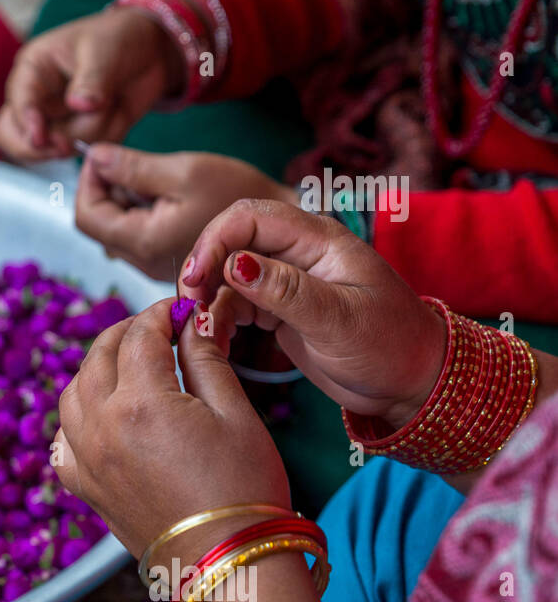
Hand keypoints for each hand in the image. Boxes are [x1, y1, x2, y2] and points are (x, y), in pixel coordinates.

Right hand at [0, 7, 183, 160]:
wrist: (150, 51)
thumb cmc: (117, 38)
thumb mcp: (104, 51)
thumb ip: (91, 80)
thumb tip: (78, 105)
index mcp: (34, 70)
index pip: (17, 103)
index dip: (26, 123)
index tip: (40, 139)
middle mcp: (39, 99)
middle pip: (15, 139)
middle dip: (39, 148)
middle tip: (65, 147)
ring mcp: (58, 121)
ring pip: (60, 147)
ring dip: (92, 131)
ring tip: (114, 102)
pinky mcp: (81, 135)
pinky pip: (88, 150)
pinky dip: (108, 135)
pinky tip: (119, 111)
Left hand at [53, 299, 290, 559]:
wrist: (228, 563)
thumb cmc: (243, 488)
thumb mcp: (235, 414)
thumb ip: (206, 360)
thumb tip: (191, 322)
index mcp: (140, 402)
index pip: (140, 335)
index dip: (163, 314)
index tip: (182, 309)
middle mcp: (100, 426)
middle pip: (99, 356)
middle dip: (127, 333)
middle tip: (156, 328)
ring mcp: (85, 458)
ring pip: (73, 392)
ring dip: (97, 368)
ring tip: (129, 363)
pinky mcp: (84, 486)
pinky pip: (63, 439)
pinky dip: (78, 416)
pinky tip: (102, 413)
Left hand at [75, 145, 297, 279]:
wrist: (281, 222)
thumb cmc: (239, 193)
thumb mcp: (184, 171)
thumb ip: (133, 168)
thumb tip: (94, 157)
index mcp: (142, 241)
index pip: (86, 216)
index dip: (87, 182)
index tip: (103, 155)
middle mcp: (142, 261)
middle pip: (97, 224)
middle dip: (106, 189)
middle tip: (132, 162)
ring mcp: (153, 264)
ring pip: (115, 229)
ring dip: (123, 199)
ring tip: (155, 178)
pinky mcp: (165, 260)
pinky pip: (136, 234)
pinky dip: (140, 210)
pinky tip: (166, 194)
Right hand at [179, 199, 446, 429]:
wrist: (411, 384)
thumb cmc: (389, 347)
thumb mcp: (338, 320)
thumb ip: (286, 291)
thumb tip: (233, 263)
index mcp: (319, 239)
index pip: (249, 217)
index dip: (214, 242)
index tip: (195, 281)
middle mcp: (299, 252)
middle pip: (231, 240)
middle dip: (203, 268)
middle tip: (188, 306)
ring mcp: (287, 279)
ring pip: (228, 273)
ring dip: (208, 297)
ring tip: (200, 329)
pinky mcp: (279, 308)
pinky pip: (236, 302)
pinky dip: (219, 317)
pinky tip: (212, 338)